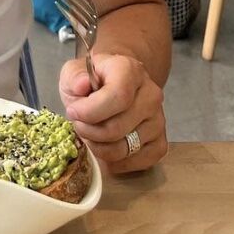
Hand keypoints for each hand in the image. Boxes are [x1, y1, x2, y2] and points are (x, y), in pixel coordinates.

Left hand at [59, 53, 165, 173]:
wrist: (115, 86)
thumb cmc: (92, 80)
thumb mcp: (75, 71)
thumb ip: (74, 77)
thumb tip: (81, 86)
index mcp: (130, 71)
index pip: (118, 97)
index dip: (90, 111)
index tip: (73, 112)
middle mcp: (151, 95)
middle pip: (117, 128)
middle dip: (89, 132)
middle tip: (79, 124)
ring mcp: (158, 121)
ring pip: (124, 149)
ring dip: (99, 147)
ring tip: (90, 133)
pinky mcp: (160, 143)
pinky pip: (136, 162)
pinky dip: (115, 161)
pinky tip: (105, 146)